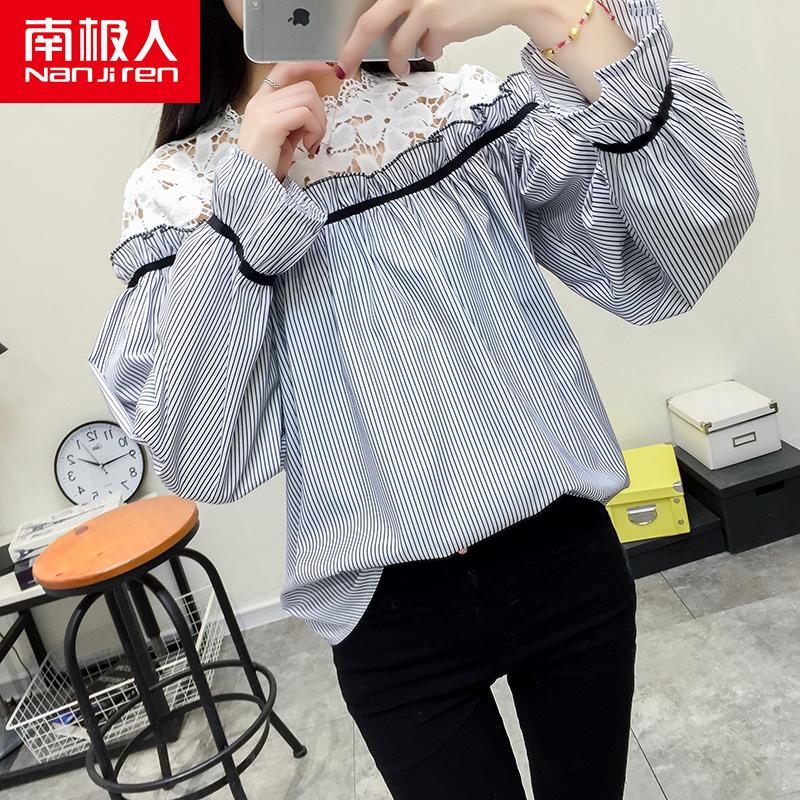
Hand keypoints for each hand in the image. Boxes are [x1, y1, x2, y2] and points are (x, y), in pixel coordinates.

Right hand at [237, 61, 330, 180]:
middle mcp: (260, 101)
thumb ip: (297, 117)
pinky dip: (314, 130)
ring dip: (318, 123)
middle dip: (320, 112)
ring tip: (311, 143)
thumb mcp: (285, 135)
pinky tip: (308, 147)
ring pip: (308, 98)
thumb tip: (316, 110)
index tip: (328, 67)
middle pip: (305, 87)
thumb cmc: (269, 163)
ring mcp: (264, 110)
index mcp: (262, 101)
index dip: (308, 65)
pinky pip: (305, 114)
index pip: (285, 69)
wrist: (253, 184)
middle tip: (316, 136)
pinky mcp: (271, 123)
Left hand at [337, 0, 540, 77]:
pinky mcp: (442, 24)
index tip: (341, 46)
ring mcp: (426, 4)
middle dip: (353, 49)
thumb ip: (407, 8)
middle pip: (370, 22)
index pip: (369, 6)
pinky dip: (431, 52)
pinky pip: (426, 50)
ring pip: (398, 46)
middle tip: (345, 67)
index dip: (352, 29)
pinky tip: (443, 43)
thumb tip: (383, 32)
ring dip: (398, 62)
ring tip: (401, 67)